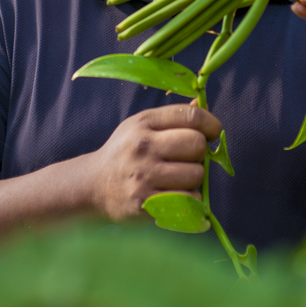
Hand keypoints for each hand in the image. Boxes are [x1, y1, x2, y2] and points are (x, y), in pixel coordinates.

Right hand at [88, 102, 220, 223]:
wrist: (93, 186)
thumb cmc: (126, 152)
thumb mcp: (141, 126)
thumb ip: (172, 117)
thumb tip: (202, 102)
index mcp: (144, 122)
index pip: (191, 116)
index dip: (210, 124)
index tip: (213, 133)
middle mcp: (143, 146)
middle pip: (197, 145)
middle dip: (200, 153)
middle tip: (187, 159)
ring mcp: (143, 175)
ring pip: (196, 175)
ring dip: (194, 179)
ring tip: (178, 179)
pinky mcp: (145, 203)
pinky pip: (189, 201)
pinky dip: (191, 200)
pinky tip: (178, 196)